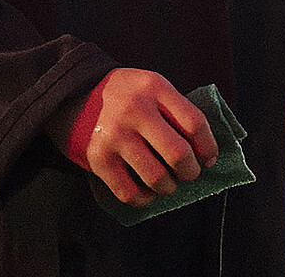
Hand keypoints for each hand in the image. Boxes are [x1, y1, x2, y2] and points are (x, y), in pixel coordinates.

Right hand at [46, 67, 218, 207]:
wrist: (75, 93)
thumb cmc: (124, 92)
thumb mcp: (151, 85)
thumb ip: (174, 108)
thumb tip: (203, 146)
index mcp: (155, 87)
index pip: (194, 122)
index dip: (208, 145)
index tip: (210, 158)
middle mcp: (136, 110)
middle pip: (178, 153)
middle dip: (191, 171)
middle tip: (190, 174)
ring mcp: (116, 135)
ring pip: (156, 177)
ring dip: (169, 187)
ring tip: (169, 184)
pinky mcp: (99, 158)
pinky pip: (129, 192)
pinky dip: (144, 199)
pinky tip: (147, 193)